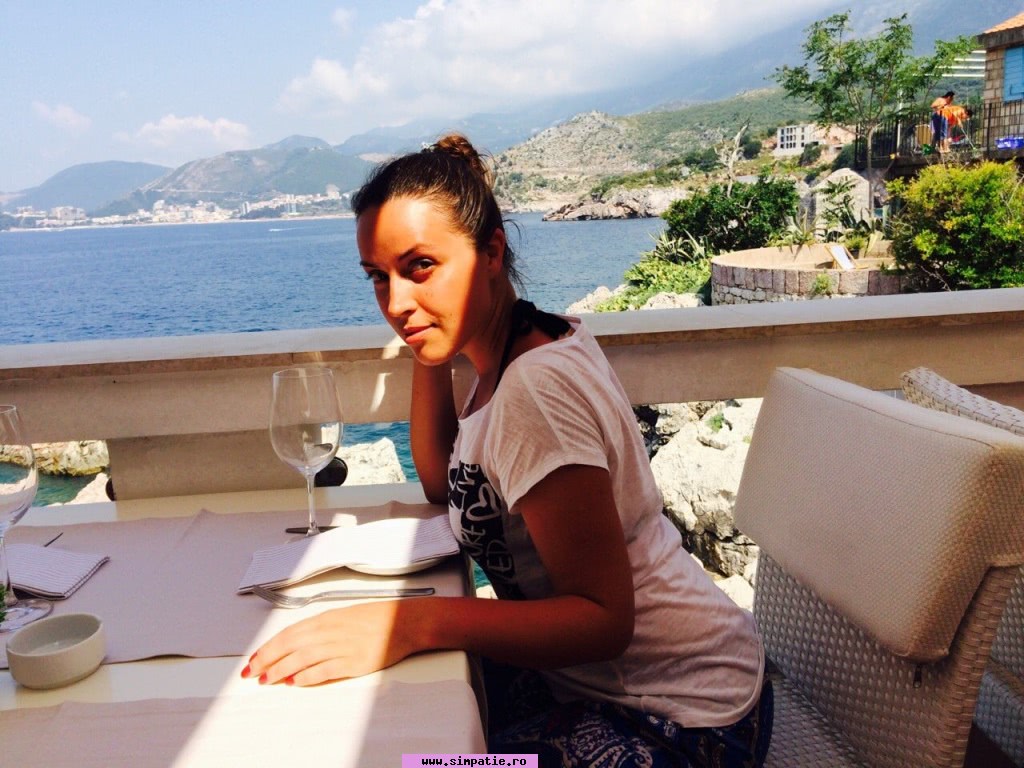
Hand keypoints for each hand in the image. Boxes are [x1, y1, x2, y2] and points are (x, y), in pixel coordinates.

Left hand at [242, 600, 418, 685]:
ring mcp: (341, 647)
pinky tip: (295, 682)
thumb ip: (321, 629)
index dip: (268, 647)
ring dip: (281, 670)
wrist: (404, 622)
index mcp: (326, 619)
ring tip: (267, 680)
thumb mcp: (342, 617)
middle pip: (290, 646)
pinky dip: (307, 676)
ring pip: (302, 658)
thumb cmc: (376, 619)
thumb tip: (297, 643)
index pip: (288, 633)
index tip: (254, 658)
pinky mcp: (353, 661)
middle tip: (251, 672)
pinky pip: (324, 670)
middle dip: (266, 660)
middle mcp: (330, 631)